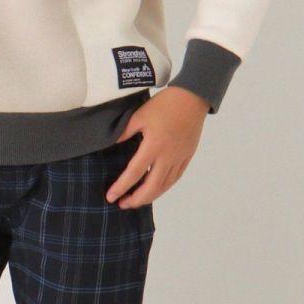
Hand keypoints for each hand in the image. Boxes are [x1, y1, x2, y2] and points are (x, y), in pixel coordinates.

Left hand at [106, 86, 208, 207]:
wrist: (192, 99)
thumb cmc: (164, 105)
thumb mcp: (139, 115)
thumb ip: (124, 132)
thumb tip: (112, 144)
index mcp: (153, 146)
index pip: (135, 173)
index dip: (121, 187)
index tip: (111, 196)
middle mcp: (167, 157)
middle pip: (151, 187)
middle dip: (135, 200)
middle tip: (122, 204)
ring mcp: (179, 158)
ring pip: (164, 186)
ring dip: (149, 197)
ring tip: (135, 201)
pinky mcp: (186, 157)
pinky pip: (174, 179)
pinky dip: (163, 188)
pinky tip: (154, 190)